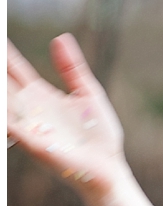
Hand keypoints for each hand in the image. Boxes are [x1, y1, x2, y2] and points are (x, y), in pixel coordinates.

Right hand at [8, 34, 129, 196]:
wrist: (109, 167)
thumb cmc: (99, 134)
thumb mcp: (87, 93)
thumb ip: (71, 68)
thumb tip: (59, 38)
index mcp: (41, 96)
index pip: (17, 70)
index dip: (6, 55)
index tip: (1, 39)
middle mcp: (29, 110)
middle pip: (5, 84)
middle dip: (0, 71)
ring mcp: (29, 126)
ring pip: (4, 104)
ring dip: (1, 93)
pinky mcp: (33, 143)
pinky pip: (11, 127)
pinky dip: (5, 117)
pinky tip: (4, 108)